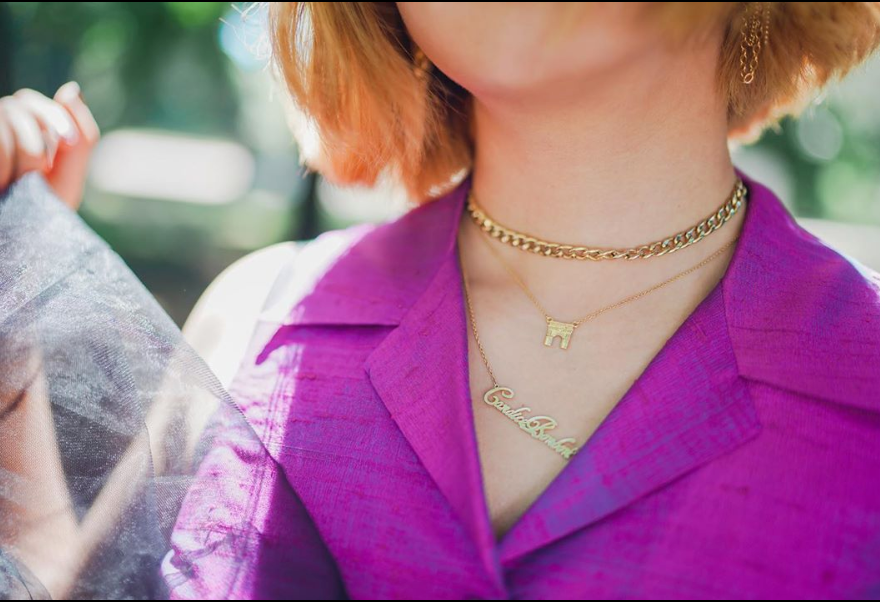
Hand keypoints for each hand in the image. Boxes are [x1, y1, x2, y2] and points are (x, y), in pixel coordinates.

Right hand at [0, 81, 99, 210]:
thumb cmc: (42, 219)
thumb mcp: (66, 179)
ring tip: (10, 186)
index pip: (29, 102)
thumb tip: (71, 87)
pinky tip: (1, 185)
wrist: (17, 251)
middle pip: (15, 107)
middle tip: (33, 178)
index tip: (68, 141)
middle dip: (33, 145)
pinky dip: (2, 163)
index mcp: (17, 134)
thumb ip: (78, 138)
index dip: (53, 116)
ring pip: (3, 121)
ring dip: (17, 157)